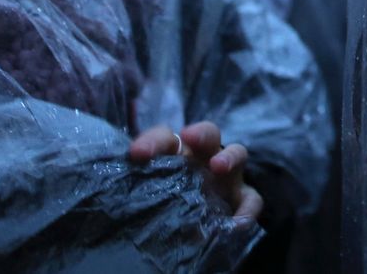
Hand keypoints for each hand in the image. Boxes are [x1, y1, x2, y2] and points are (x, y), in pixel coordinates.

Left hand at [129, 121, 262, 221]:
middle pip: (208, 135)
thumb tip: (114, 205)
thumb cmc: (161, 208)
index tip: (138, 154)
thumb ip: (136, 194)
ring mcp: (226, 178)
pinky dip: (247, 208)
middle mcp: (203, 160)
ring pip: (236, 155)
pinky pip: (252, 199)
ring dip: (229, 157)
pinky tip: (236, 222)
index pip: (164, 138)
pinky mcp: (242, 200)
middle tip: (191, 137)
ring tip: (219, 167)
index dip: (152, 142)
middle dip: (201, 133)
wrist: (183, 234)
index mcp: (176, 154)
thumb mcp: (144, 198)